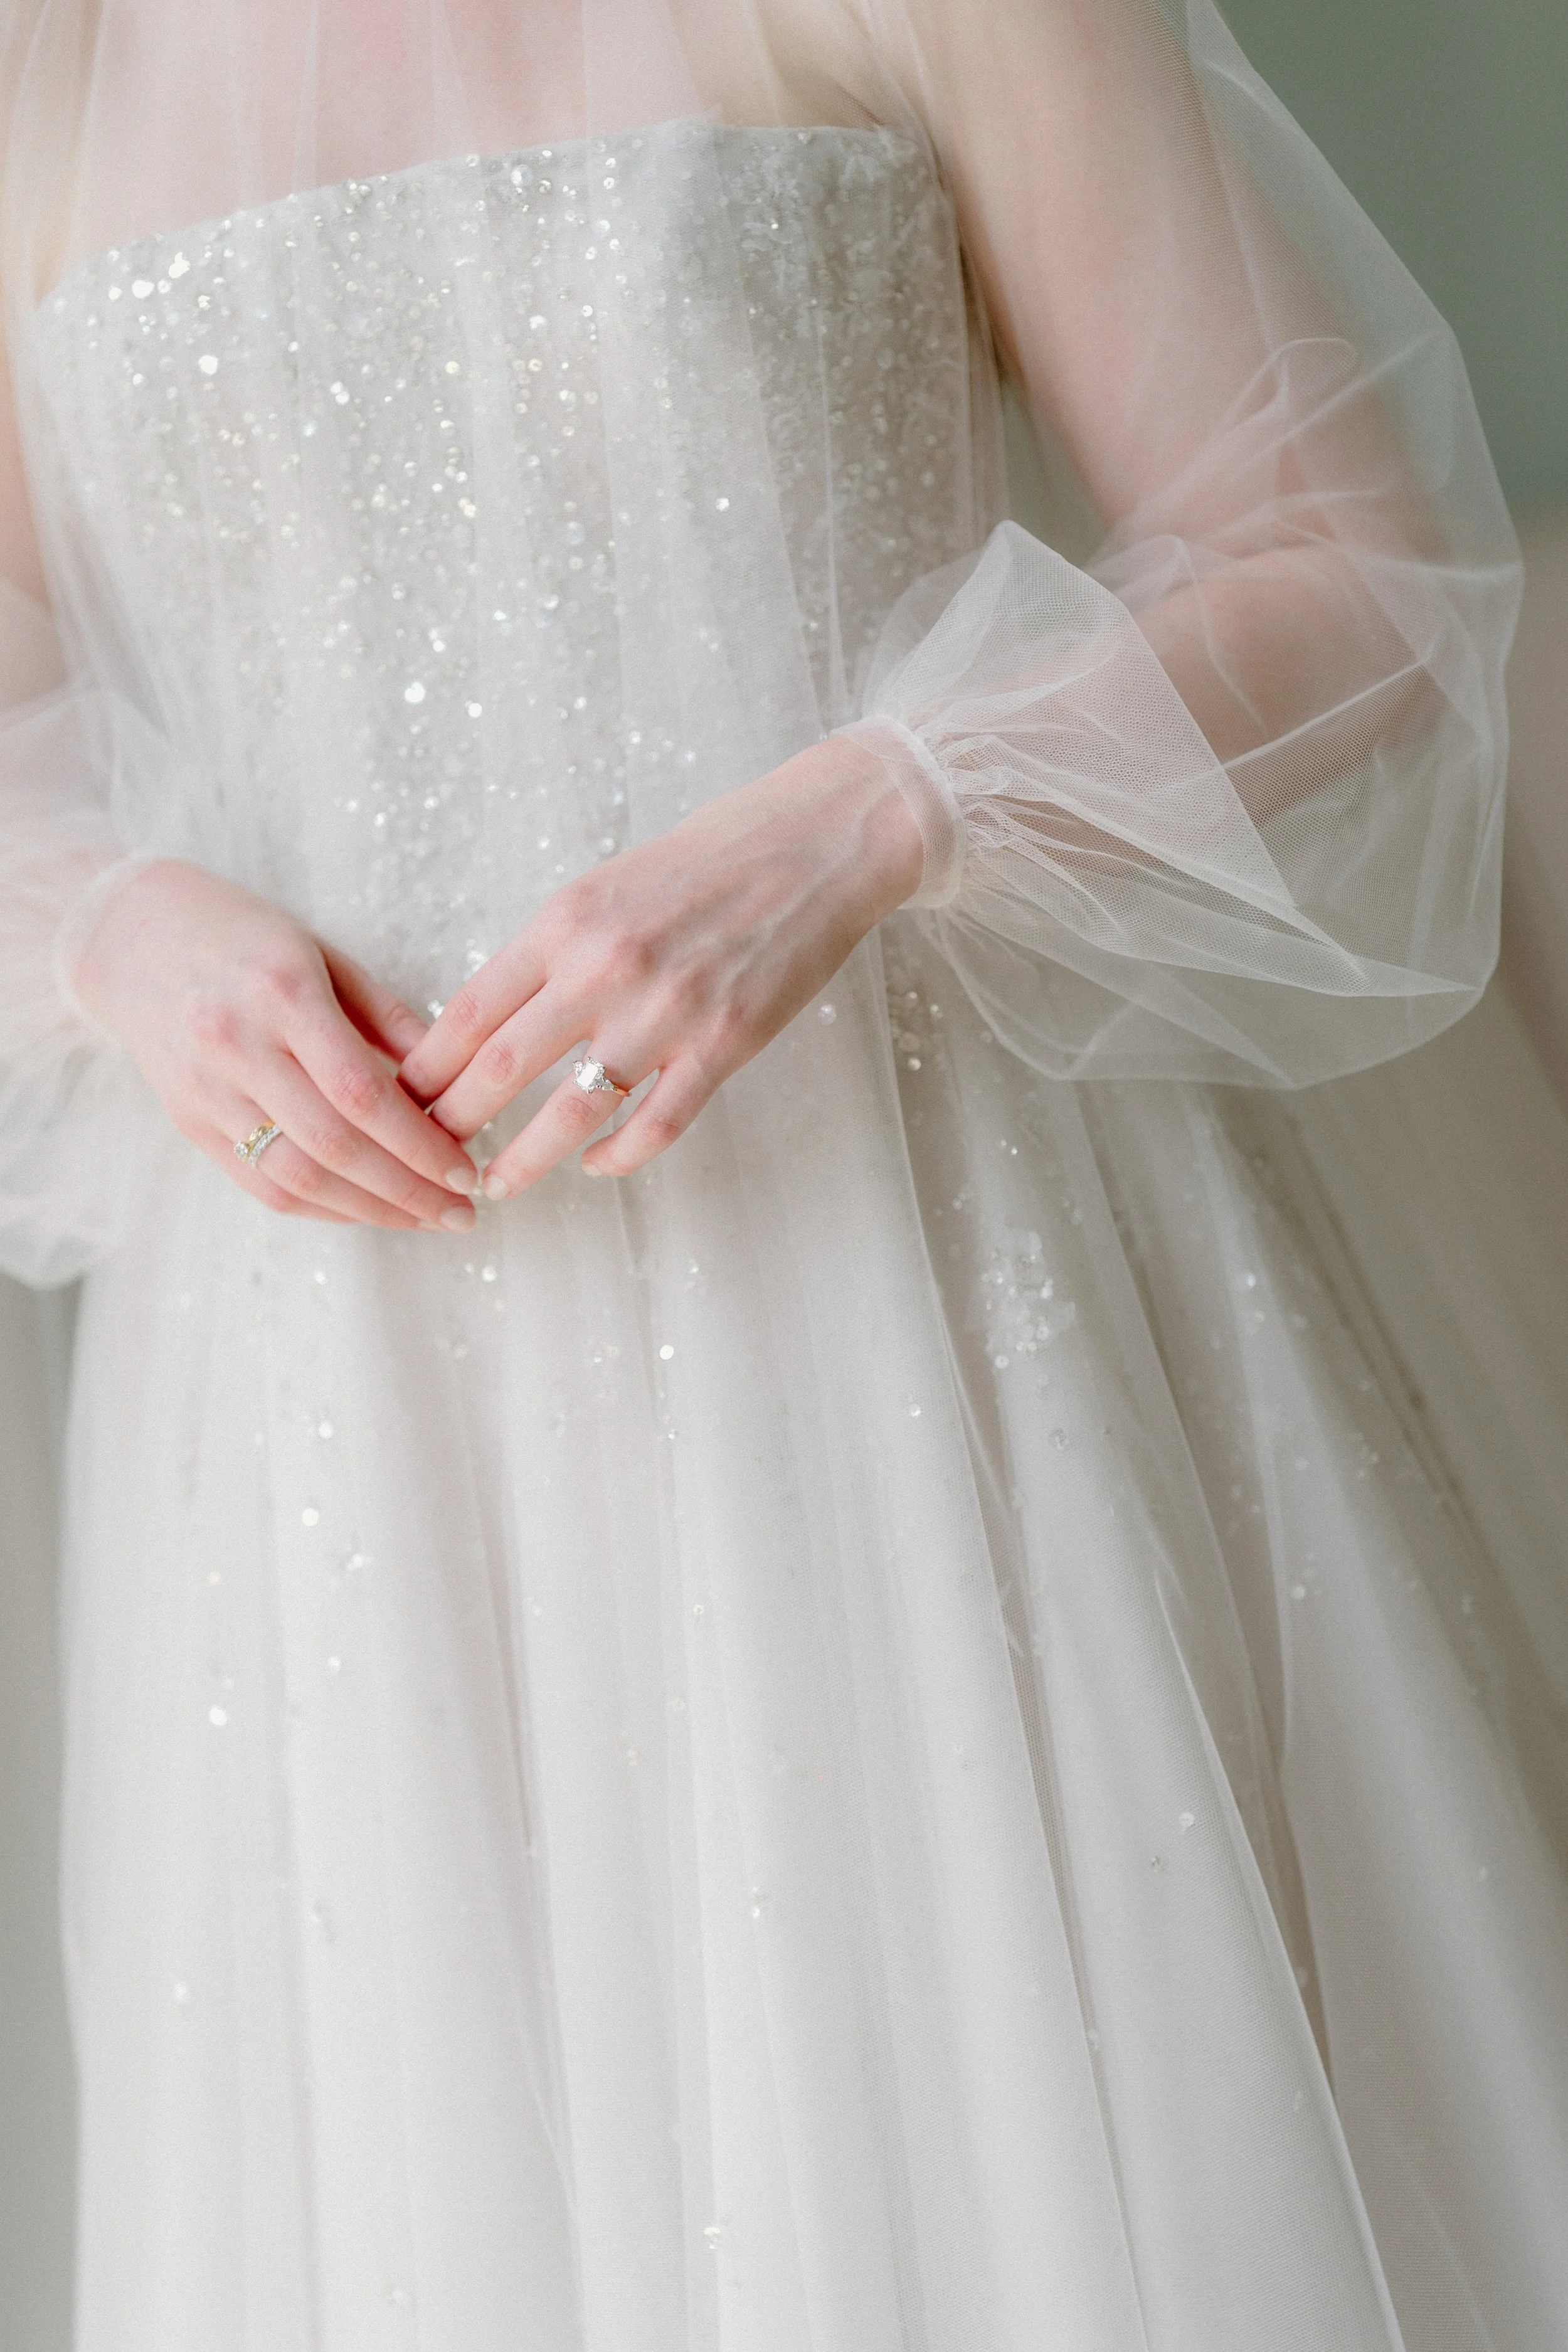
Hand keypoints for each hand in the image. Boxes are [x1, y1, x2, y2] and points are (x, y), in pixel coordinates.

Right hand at [74, 860, 479, 1230]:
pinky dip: (322, 1207)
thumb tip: (454, 1079)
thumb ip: (389, 1018)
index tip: (467, 1171)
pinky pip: (261, 1184)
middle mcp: (237, 1046)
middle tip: (461, 1213)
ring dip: (370, 1210)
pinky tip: (369, 1210)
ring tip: (425, 1219)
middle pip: (332, 1146)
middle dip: (407, 1191)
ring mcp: (206, 1090)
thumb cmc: (247, 938)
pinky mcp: (189, 1121)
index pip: (361, 1092)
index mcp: (283, 993)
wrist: (135, 938)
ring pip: (294, 1177)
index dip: (419, 1143)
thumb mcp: (325, 954)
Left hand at [400, 737, 922, 1194]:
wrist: (814, 845)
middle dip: (451, 1123)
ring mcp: (666, 1012)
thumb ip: (552, 951)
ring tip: (495, 1184)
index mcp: (566, 922)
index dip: (426, 1068)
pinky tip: (595, 1164)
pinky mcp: (723, 1045)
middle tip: (426, 1156)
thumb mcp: (606, 888)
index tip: (399, 1100)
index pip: (469, 1011)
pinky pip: (656, 1124)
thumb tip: (492, 1020)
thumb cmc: (707, 861)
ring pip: (570, 1111)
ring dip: (523, 1159)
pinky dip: (617, 1155)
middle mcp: (605, 968)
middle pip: (501, 1068)